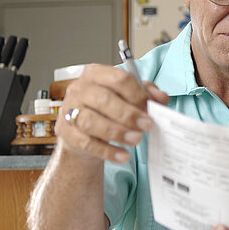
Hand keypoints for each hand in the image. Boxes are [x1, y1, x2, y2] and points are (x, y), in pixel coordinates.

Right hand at [54, 63, 168, 163]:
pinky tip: (123, 155)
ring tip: (136, 140)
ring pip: (91, 121)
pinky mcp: (66, 133)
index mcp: (96, 74)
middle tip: (146, 125)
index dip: (136, 94)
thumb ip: (146, 93)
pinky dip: (107, 151)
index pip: (118, 79)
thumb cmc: (107, 108)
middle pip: (103, 99)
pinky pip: (87, 143)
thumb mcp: (127, 96)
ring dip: (117, 132)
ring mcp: (69, 110)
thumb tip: (161, 98)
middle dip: (128, 114)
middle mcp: (79, 89)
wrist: (84, 132)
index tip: (150, 107)